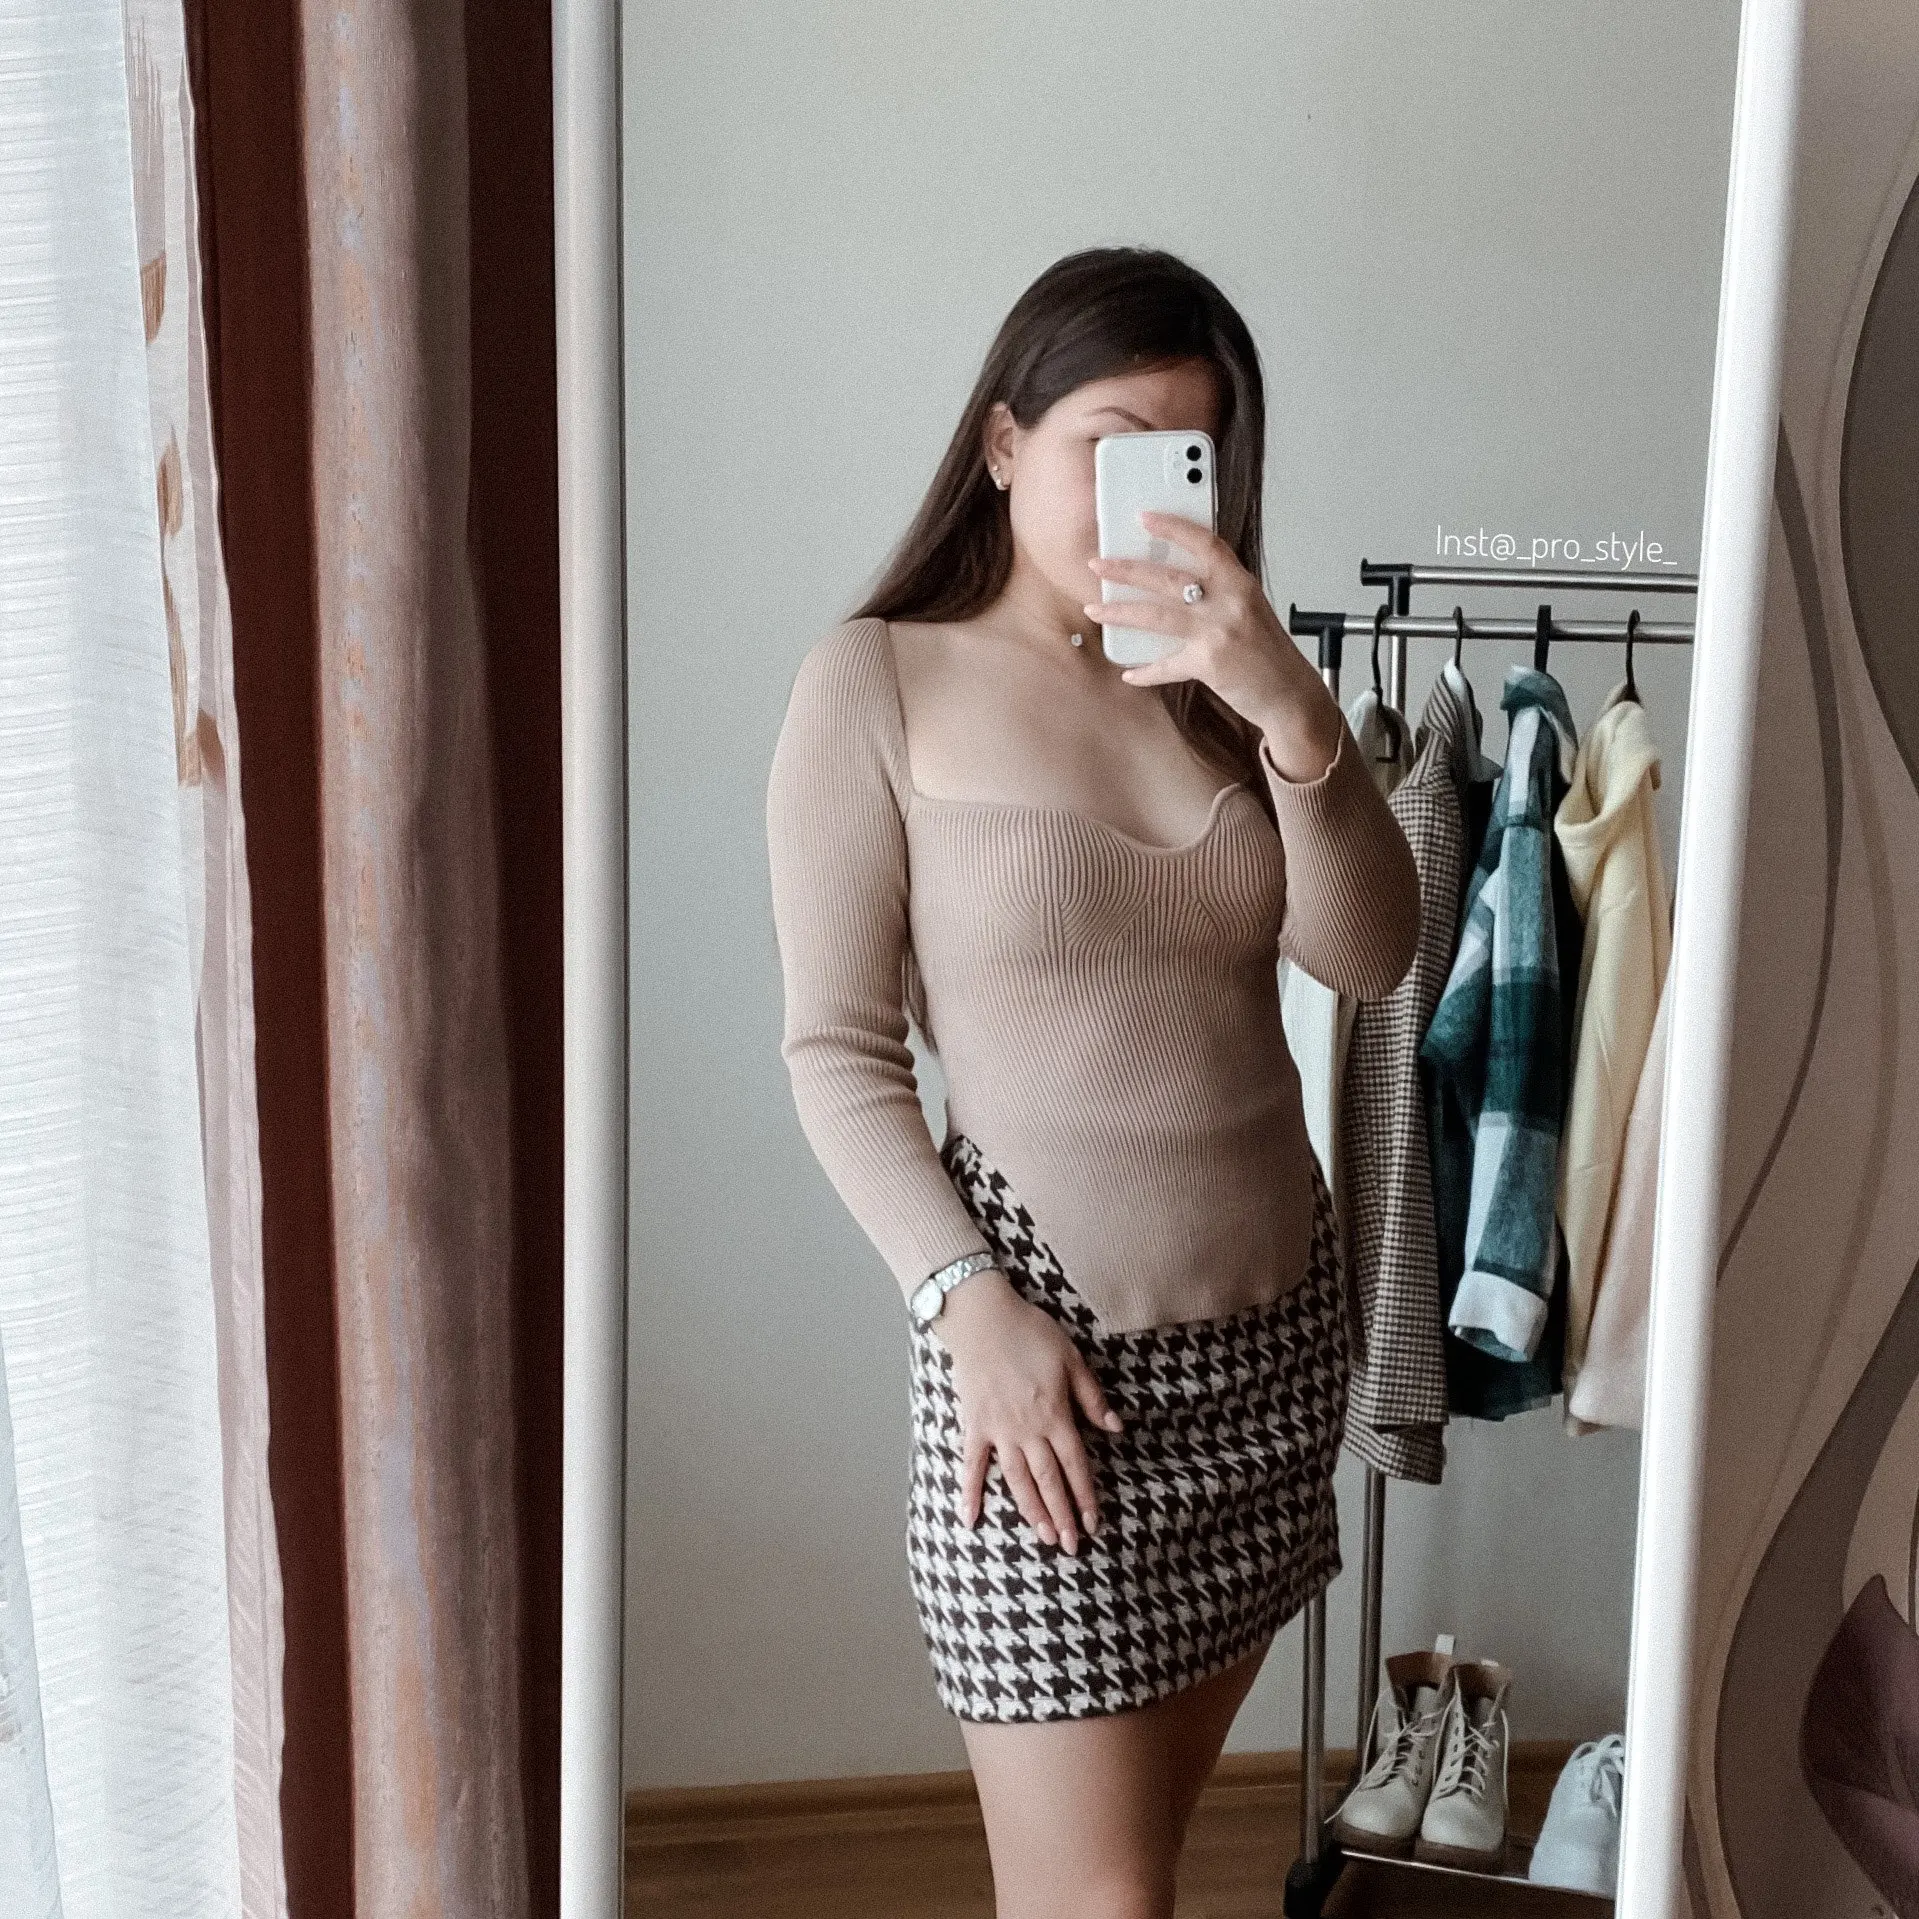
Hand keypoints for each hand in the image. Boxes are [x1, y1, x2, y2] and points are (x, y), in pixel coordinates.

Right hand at [930, 1267, 1124, 1554]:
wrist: (983, 1317)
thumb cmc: (1030, 1332)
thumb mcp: (1072, 1359)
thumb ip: (1092, 1398)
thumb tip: (1116, 1428)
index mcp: (1056, 1415)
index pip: (1075, 1466)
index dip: (1086, 1496)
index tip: (1093, 1523)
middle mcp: (1028, 1430)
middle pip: (1049, 1481)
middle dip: (1063, 1516)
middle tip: (1072, 1547)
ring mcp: (998, 1431)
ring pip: (1018, 1481)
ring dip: (1032, 1512)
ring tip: (1044, 1538)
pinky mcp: (973, 1426)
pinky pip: (972, 1466)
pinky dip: (970, 1494)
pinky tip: (971, 1520)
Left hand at [1085, 512, 1342, 782]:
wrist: (1290, 694)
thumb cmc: (1268, 652)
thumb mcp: (1249, 609)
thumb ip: (1218, 591)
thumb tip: (1170, 583)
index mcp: (1241, 583)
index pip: (1205, 543)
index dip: (1173, 528)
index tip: (1144, 517)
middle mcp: (1230, 603)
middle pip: (1168, 578)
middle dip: (1126, 570)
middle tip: (1098, 564)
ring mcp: (1218, 633)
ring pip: (1157, 616)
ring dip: (1120, 612)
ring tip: (1095, 609)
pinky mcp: (1209, 664)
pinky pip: (1166, 666)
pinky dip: (1145, 671)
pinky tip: (1129, 672)